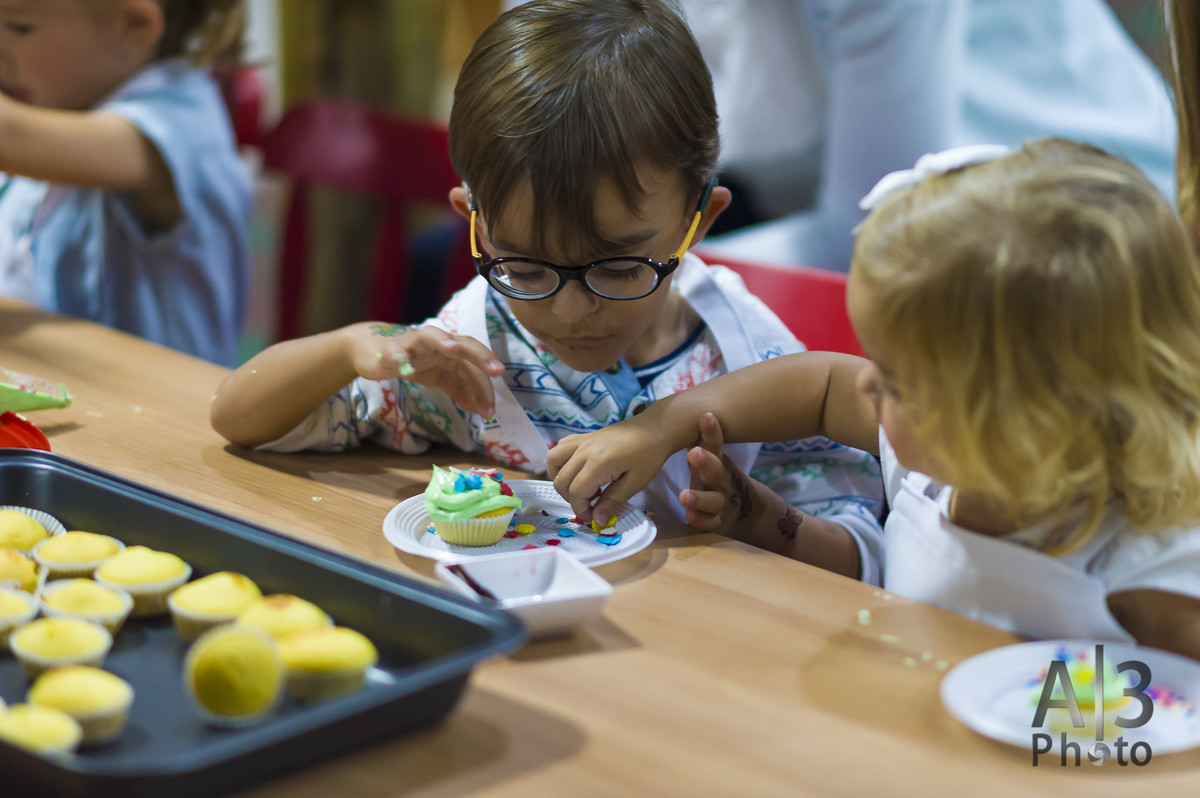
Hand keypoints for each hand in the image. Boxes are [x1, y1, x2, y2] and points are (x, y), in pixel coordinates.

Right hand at [349, 323, 503, 417]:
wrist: (370, 348)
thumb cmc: (411, 359)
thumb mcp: (437, 376)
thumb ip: (458, 388)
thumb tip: (479, 407)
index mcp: (450, 353)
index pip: (473, 368)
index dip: (484, 388)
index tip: (490, 412)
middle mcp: (436, 344)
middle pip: (462, 344)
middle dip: (480, 355)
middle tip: (497, 370)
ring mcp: (412, 344)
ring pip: (429, 335)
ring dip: (441, 340)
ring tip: (452, 349)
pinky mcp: (387, 349)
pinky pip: (393, 351)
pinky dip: (397, 355)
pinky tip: (401, 363)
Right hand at [547, 412, 675, 524]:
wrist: (654, 429)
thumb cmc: (649, 455)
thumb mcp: (635, 483)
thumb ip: (613, 501)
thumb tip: (597, 520)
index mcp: (598, 462)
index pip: (576, 492)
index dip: (581, 510)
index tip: (594, 517)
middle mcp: (584, 450)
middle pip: (561, 481)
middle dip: (573, 499)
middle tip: (592, 504)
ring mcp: (581, 441)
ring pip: (553, 461)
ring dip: (561, 479)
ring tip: (579, 487)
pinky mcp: (582, 436)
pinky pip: (559, 448)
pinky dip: (561, 461)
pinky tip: (576, 470)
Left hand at [678, 413, 752, 532]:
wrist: (741, 507)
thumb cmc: (712, 476)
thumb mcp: (707, 458)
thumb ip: (696, 441)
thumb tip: (671, 414)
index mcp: (716, 461)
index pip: (715, 444)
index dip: (712, 431)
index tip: (706, 416)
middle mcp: (720, 480)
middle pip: (716, 470)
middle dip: (706, 462)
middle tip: (695, 453)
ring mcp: (721, 502)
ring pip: (713, 500)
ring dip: (699, 498)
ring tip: (684, 496)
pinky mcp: (718, 521)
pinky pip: (711, 523)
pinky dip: (701, 521)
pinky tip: (689, 517)